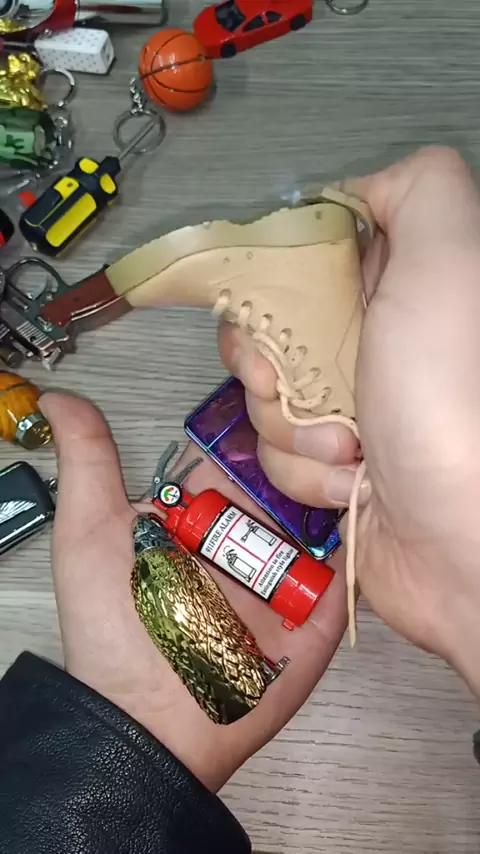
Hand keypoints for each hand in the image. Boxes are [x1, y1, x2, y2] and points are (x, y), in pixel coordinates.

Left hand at [40, 392, 346, 792]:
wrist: (152, 721)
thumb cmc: (113, 628)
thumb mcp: (90, 535)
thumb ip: (89, 463)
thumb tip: (59, 399)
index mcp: (200, 515)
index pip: (238, 452)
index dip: (258, 417)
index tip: (279, 375)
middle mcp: (245, 539)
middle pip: (288, 476)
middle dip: (308, 445)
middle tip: (328, 412)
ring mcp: (284, 575)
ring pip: (325, 512)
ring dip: (342, 481)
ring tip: (358, 446)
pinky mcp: (318, 611)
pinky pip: (351, 566)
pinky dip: (367, 537)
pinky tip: (378, 499)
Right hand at [219, 146, 479, 698]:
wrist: (462, 543)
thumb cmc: (454, 405)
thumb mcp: (451, 259)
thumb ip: (416, 189)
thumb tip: (359, 192)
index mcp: (404, 288)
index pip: (305, 261)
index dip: (274, 283)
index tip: (271, 310)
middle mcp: (380, 345)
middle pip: (274, 329)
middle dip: (270, 363)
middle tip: (292, 384)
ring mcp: (357, 407)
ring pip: (269, 395)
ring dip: (294, 427)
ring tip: (349, 447)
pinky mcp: (338, 465)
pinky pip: (280, 453)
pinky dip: (306, 472)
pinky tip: (353, 481)